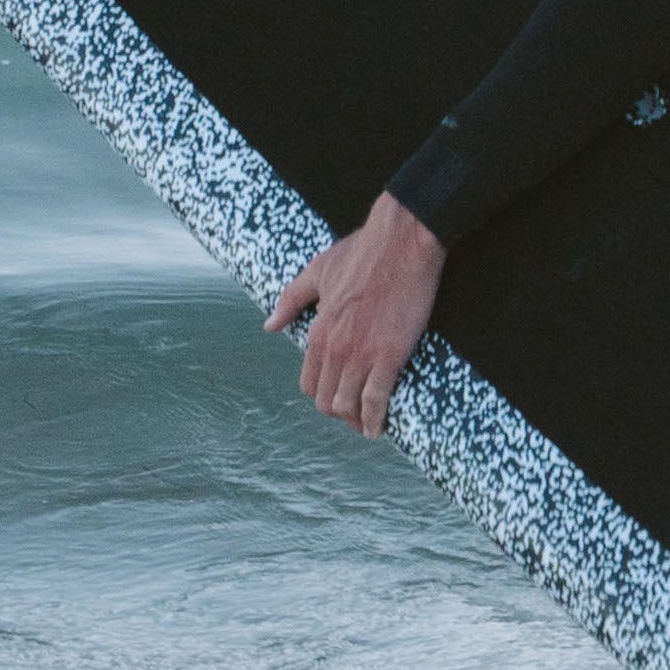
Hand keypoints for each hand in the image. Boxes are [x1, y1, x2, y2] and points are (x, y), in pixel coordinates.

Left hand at [267, 192, 445, 437]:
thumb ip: (290, 301)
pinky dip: (375, 419)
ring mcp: (361, 353)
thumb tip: (269, 325)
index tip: (337, 397)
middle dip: (339, 413)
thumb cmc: (362, 252)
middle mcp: (334, 348)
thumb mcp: (317, 272)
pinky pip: (376, 399)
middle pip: (327, 400)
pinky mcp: (389, 354)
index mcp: (318, 331)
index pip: (309, 382)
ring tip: (366, 426)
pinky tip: (378, 427)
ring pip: (347, 405)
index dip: (322, 395)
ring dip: (355, 421)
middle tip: (354, 416)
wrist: (401, 241)